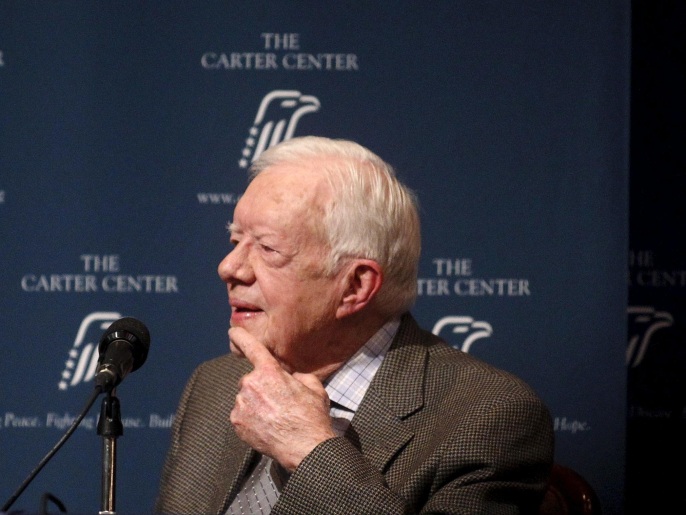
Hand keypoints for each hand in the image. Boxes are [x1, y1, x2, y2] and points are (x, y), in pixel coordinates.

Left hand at [229, 326, 336, 471]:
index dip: (241, 337)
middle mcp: (251, 385)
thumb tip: (292, 377)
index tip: (233, 332)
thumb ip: (298, 376)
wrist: (305, 447)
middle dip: (261, 387)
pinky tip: (267, 426)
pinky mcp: (237, 423)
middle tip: (278, 401)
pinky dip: (250, 418)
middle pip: (251, 379)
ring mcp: (241, 405)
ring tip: (274, 417)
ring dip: (255, 403)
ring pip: (245, 398)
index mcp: (269, 372)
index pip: (251, 347)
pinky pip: (241, 414)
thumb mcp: (313, 387)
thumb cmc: (311, 417)